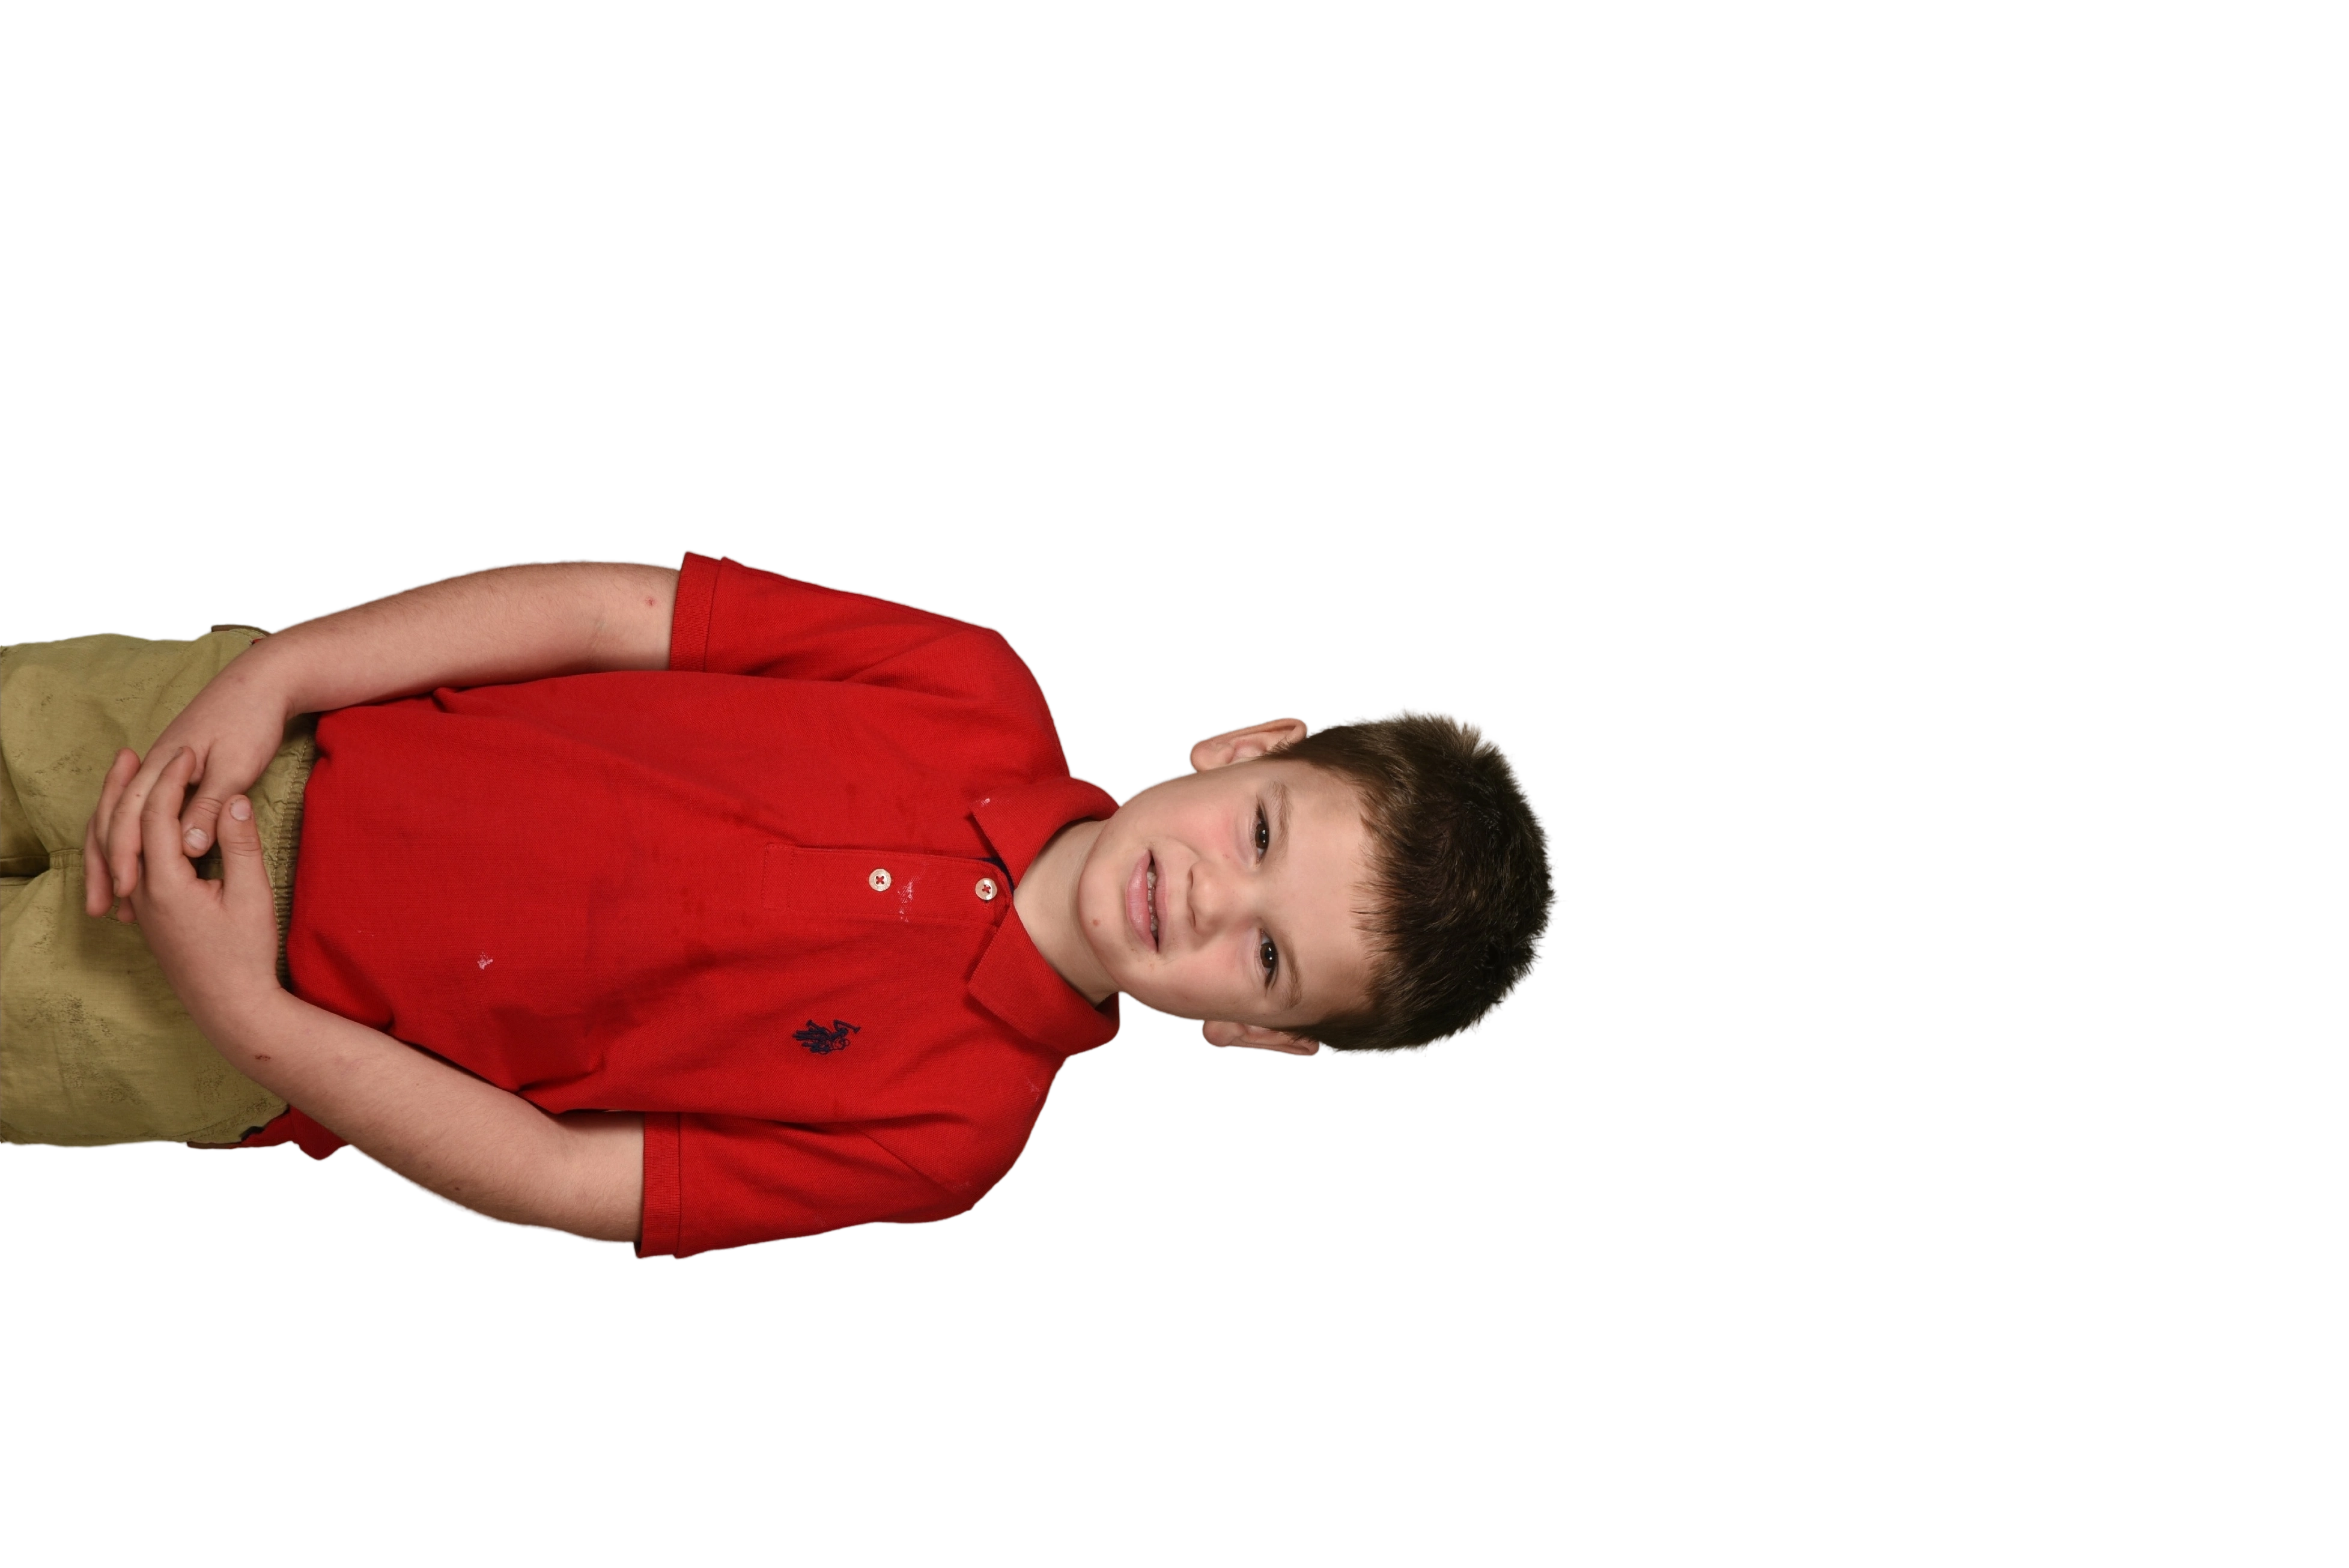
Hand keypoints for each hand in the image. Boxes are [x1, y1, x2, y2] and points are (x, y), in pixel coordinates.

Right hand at [83, 655, 290, 920]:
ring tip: (114, 900)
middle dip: (106, 867)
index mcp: (162, 767)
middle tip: (104, 912)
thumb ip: (210, 806)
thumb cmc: (250, 723)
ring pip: (121, 819)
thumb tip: (188, 848)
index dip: (125, 858)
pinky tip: (143, 867)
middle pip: (112, 822)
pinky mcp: (172, 772)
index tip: (125, 895)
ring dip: (114, 858)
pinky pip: (141, 812)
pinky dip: (135, 840)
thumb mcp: (235, 767)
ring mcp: (159, 769)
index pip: (129, 820)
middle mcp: (151, 767)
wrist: (260, 683)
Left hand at [124, 747, 284, 1031]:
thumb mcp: (253, 896)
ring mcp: (141, 907)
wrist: (232, 1008)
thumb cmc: (246, 955)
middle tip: (129, 753)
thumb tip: (233, 800)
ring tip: (125, 782)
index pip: (157, 817)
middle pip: (121, 829)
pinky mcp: (149, 916)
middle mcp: (142, 893)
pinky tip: (141, 829)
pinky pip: (126, 864)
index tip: (190, 753)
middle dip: (123, 788)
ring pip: (117, 848)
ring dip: (119, 811)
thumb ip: (239, 845)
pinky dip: (127, 836)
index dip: (173, 781)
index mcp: (166, 884)